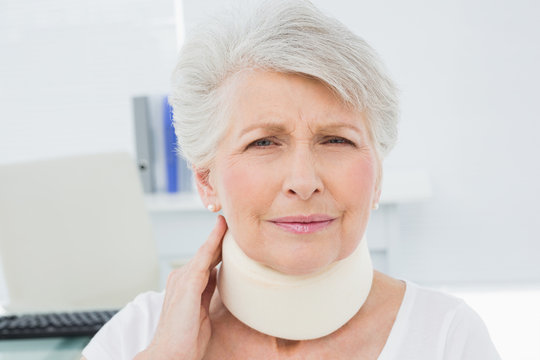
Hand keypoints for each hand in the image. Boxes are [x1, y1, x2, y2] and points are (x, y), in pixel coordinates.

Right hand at [135, 215, 226, 359]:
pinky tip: (221, 232)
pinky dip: (213, 243)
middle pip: (206, 252)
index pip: (206, 260)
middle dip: (219, 236)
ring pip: (205, 251)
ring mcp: (183, 279)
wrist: (170, 354)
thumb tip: (220, 276)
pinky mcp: (187, 284)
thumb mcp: (202, 309)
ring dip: (218, 235)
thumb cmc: (186, 338)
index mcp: (186, 284)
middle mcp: (182, 277)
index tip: (229, 231)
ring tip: (230, 219)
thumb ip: (209, 291)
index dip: (218, 245)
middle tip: (233, 219)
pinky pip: (204, 258)